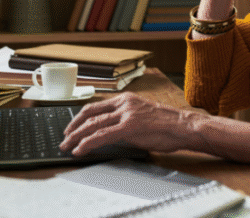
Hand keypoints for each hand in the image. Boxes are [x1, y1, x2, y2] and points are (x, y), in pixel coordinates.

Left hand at [59, 93, 199, 155]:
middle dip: (73, 128)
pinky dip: (88, 143)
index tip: (71, 126)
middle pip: (90, 114)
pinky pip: (102, 135)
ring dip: (76, 137)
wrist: (184, 126)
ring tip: (67, 146)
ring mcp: (126, 113)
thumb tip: (108, 133)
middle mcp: (124, 103)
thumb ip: (124, 121)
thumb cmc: (167, 125)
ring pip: (93, 124)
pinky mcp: (130, 127)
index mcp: (126, 99)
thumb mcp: (141, 117)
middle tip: (64, 138)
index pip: (96, 106)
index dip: (80, 117)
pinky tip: (80, 149)